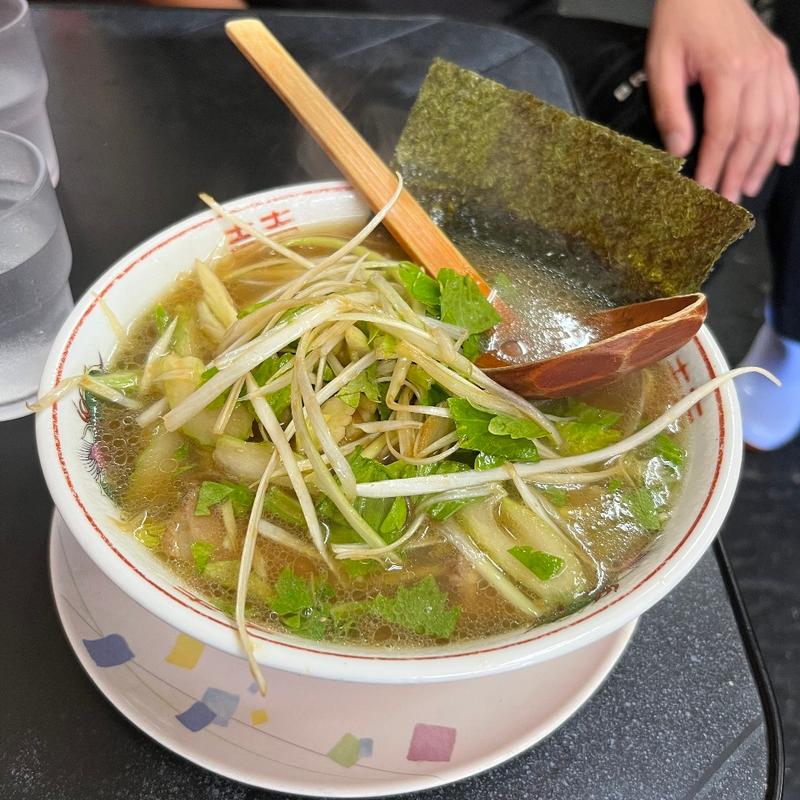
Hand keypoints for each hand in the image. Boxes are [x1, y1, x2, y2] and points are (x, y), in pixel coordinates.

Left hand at [646, 0, 798, 202]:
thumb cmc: (679, 23)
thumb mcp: (661, 64)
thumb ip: (670, 109)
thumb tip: (680, 150)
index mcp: (728, 70)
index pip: (723, 131)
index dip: (715, 166)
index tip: (706, 193)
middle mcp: (758, 68)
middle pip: (753, 132)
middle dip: (740, 171)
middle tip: (729, 202)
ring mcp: (774, 64)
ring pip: (777, 122)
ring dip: (764, 159)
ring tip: (750, 188)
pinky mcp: (779, 61)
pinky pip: (791, 103)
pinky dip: (789, 133)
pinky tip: (781, 157)